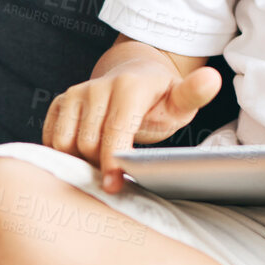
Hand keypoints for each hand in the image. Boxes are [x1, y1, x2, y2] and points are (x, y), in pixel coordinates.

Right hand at [43, 59, 222, 191]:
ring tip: (103, 163)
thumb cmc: (161, 99)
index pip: (115, 130)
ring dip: (81, 161)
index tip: (115, 187)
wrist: (135, 78)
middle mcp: (97, 87)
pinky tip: (85, 157)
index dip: (113, 162)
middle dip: (100, 163)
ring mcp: (75, 94)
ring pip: (65, 142)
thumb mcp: (181, 100)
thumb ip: (194, 94)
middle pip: (88, 142)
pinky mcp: (60, 103)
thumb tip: (212, 79)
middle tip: (118, 172)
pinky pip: (52, 138)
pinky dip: (64, 154)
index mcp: (129, 87)